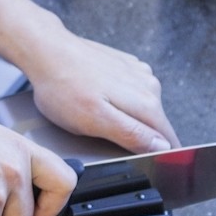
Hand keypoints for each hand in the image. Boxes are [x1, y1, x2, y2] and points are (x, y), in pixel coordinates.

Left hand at [21, 32, 180, 154]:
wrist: (47, 51)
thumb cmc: (63, 88)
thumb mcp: (96, 121)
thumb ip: (132, 135)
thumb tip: (162, 146)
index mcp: (147, 102)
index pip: (168, 140)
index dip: (159, 156)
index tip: (145, 164)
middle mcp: (149, 85)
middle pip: (156, 126)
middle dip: (139, 139)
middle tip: (107, 140)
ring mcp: (138, 73)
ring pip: (143, 110)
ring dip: (128, 120)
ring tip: (98, 118)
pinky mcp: (126, 66)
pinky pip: (131, 94)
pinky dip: (119, 103)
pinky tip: (98, 101)